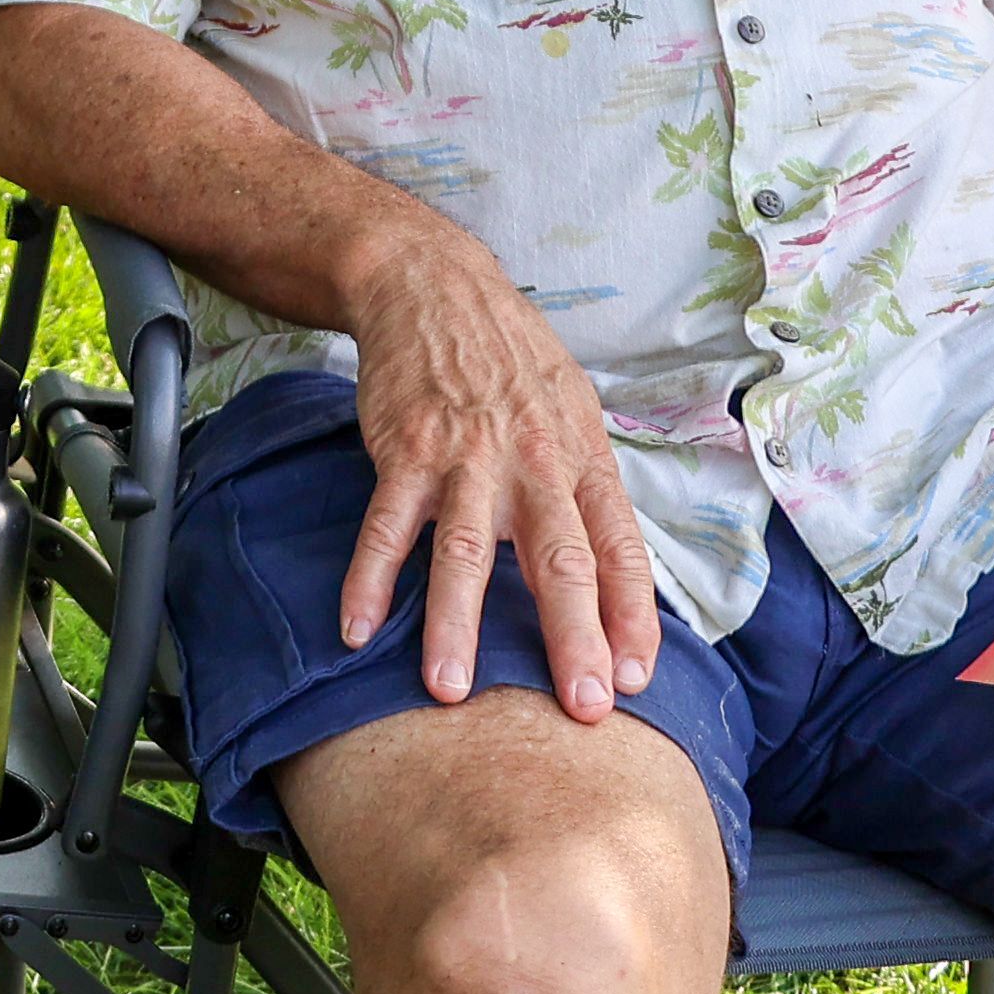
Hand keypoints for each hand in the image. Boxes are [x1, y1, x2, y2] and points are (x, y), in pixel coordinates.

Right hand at [331, 226, 659, 716]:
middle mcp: (532, 464)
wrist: (434, 287)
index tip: (637, 676)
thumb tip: (613, 577)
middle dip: (573, 637)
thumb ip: (588, 492)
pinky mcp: (405, 453)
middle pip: (559, 560)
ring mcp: (465, 459)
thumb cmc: (512, 361)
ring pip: (466, 552)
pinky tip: (356, 627)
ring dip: (456, 624)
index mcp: (581, 460)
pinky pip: (385, 526)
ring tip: (450, 690)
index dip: (631, 615)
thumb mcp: (574, 413)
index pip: (619, 549)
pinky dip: (368, 578)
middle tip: (582, 706)